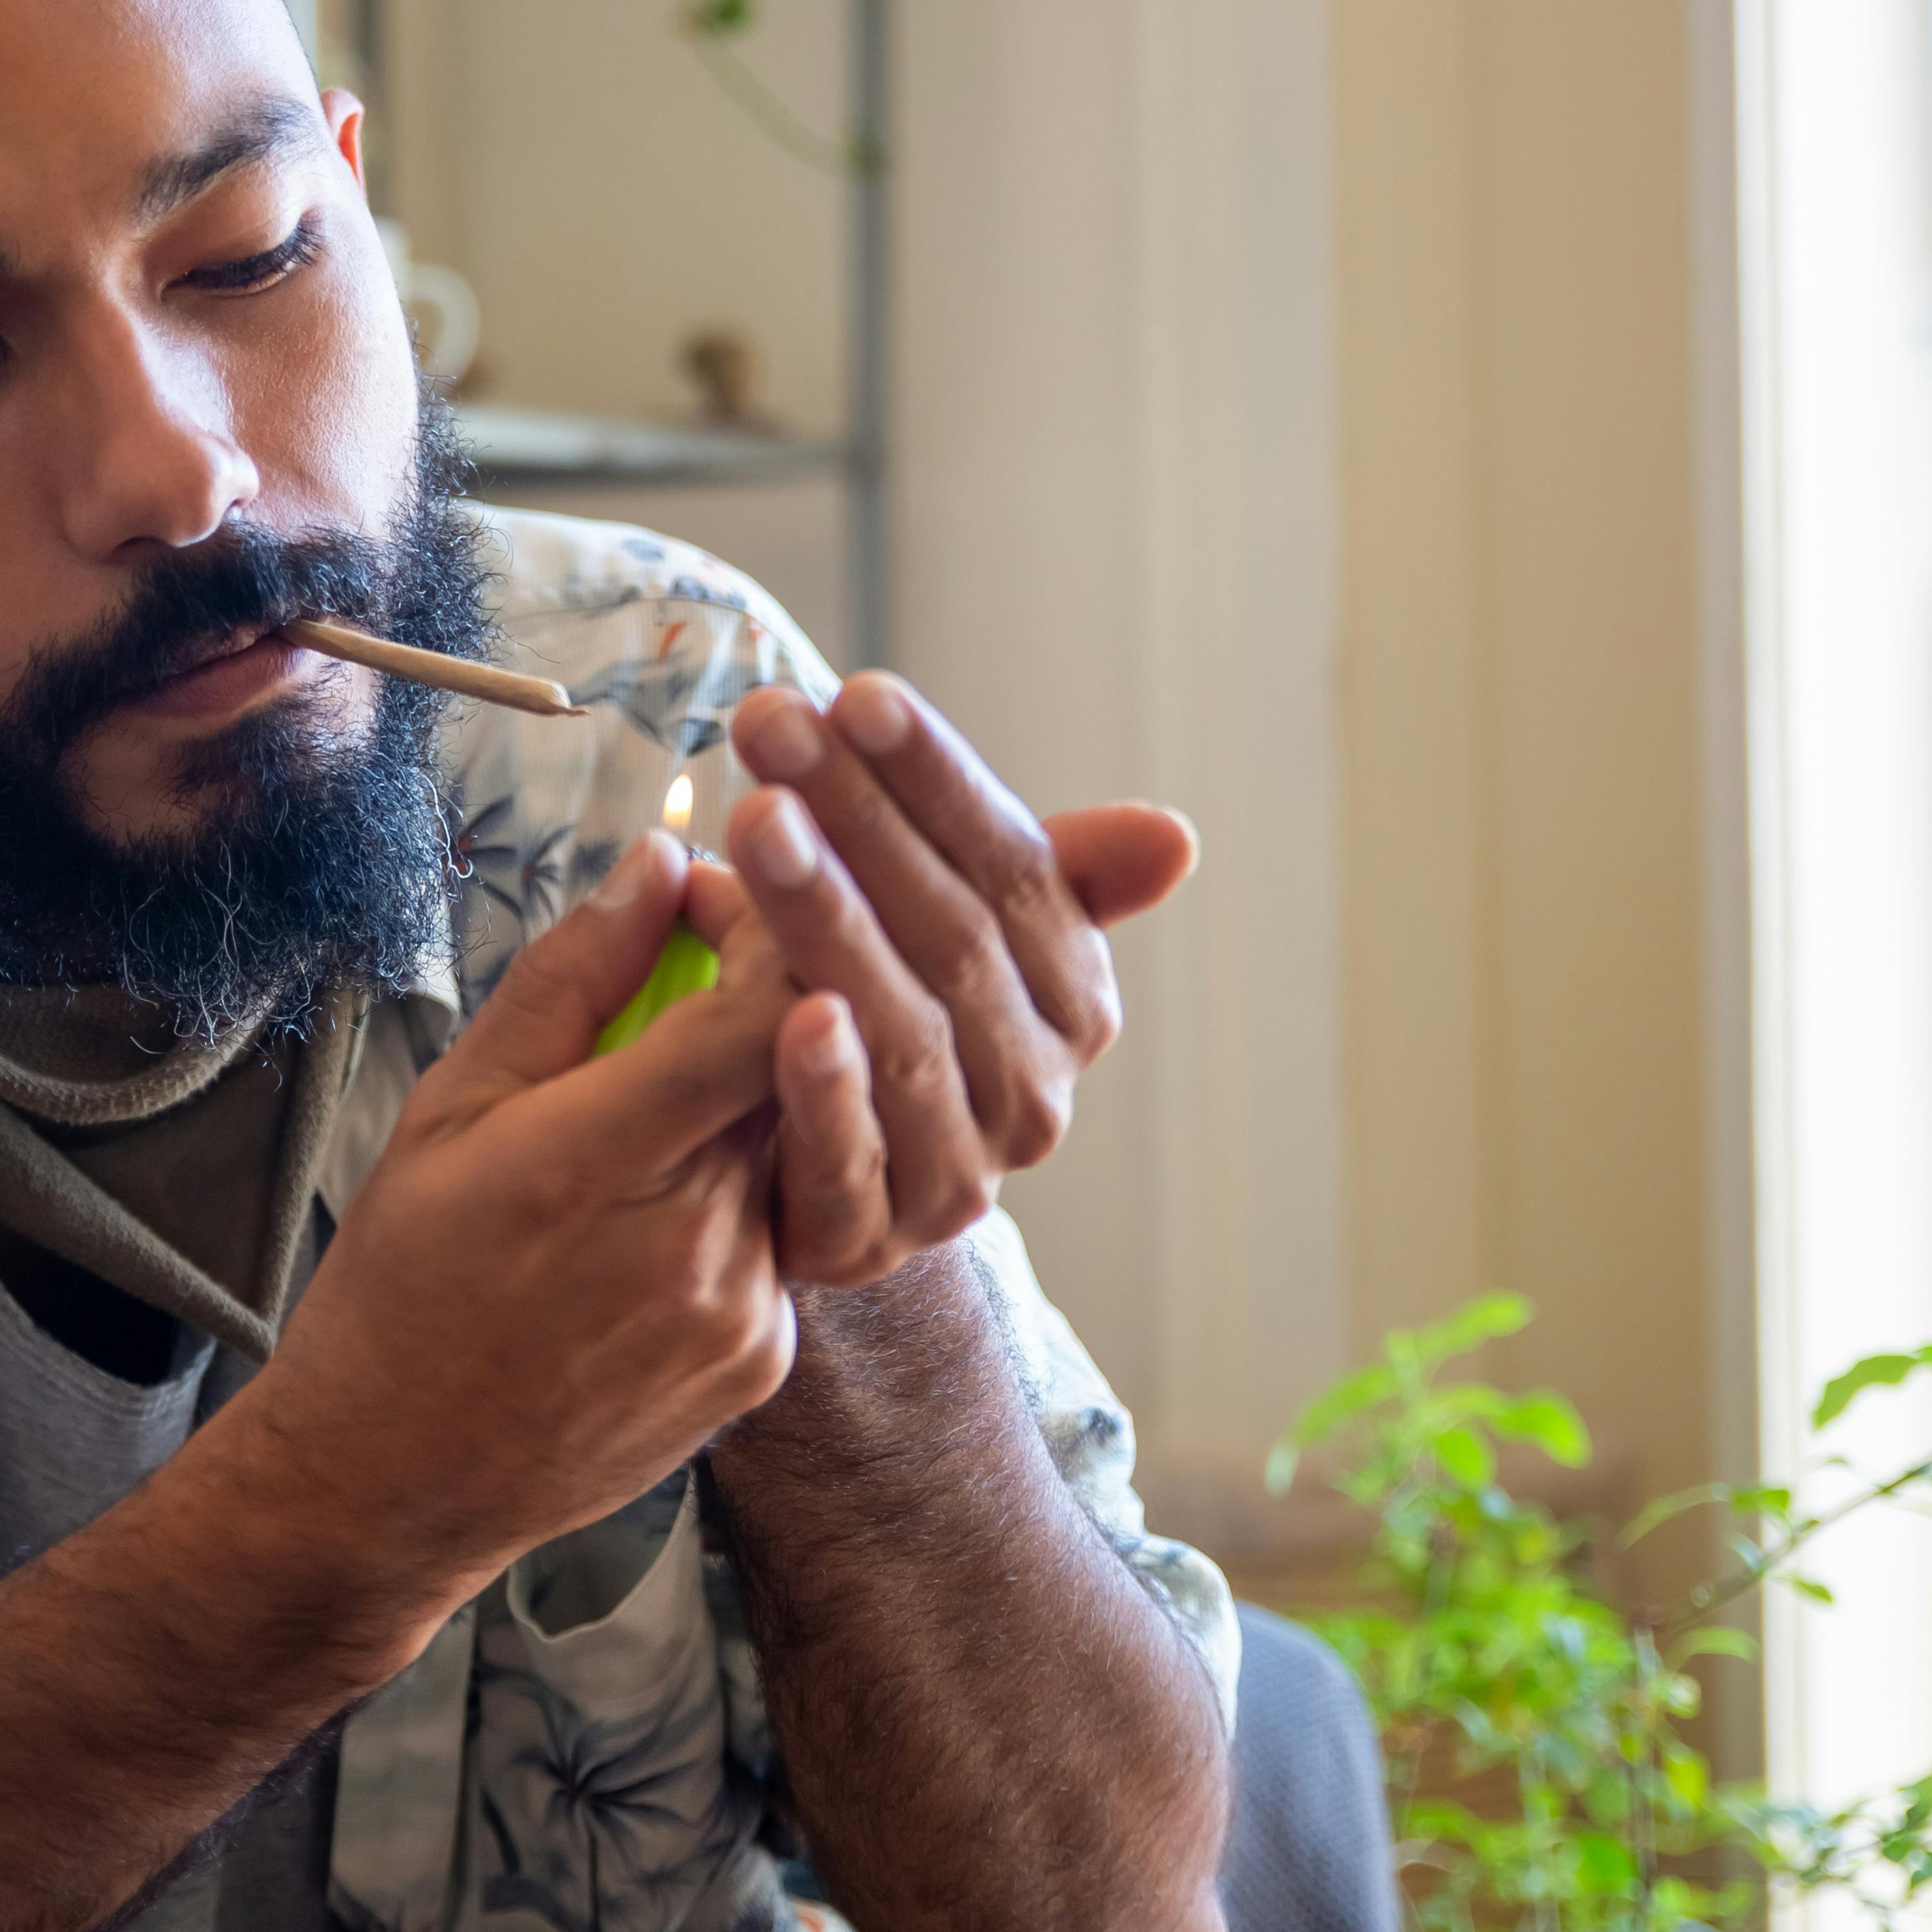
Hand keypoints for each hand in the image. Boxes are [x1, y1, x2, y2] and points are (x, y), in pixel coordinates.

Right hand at [241, 831, 803, 1603]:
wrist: (396, 1484)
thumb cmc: (402, 1287)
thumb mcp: (452, 1109)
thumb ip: (570, 980)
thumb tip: (662, 864)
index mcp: (597, 1163)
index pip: (764, 1015)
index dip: (776, 933)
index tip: (739, 892)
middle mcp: (695, 1245)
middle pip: (799, 1072)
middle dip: (768, 997)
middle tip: (702, 962)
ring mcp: (742, 1314)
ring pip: (798, 1150)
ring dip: (752, 1101)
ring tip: (652, 1107)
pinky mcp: (764, 1362)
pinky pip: (784, 1233)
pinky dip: (738, 1197)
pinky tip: (650, 1218)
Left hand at [714, 672, 1195, 1287]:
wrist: (814, 1192)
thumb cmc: (886, 1011)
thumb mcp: (959, 930)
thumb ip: (1048, 874)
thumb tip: (1175, 837)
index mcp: (1069, 1001)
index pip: (1012, 867)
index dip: (936, 780)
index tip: (859, 692)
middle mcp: (1033, 1091)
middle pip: (950, 936)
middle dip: (859, 820)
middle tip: (772, 723)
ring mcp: (957, 1173)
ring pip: (900, 1033)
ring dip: (827, 922)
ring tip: (756, 821)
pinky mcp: (869, 1240)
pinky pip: (849, 1160)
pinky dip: (826, 1087)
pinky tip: (792, 1012)